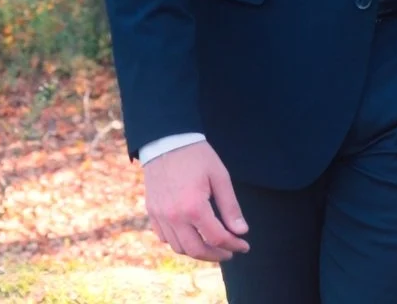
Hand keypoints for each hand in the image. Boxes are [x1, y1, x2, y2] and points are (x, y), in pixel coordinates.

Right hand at [142, 140, 249, 262]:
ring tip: (213, 246)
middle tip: (230, 252)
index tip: (244, 246)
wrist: (165, 141)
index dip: (234, 245)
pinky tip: (192, 236)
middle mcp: (174, 216)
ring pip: (179, 247)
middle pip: (196, 250)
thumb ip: (230, 207)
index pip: (217, 237)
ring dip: (197, 251)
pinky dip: (179, 242)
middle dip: (216, 255)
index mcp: (194, 207)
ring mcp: (160, 216)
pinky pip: (164, 238)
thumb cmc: (196, 156)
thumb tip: (241, 231)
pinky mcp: (152, 212)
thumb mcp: (220, 177)